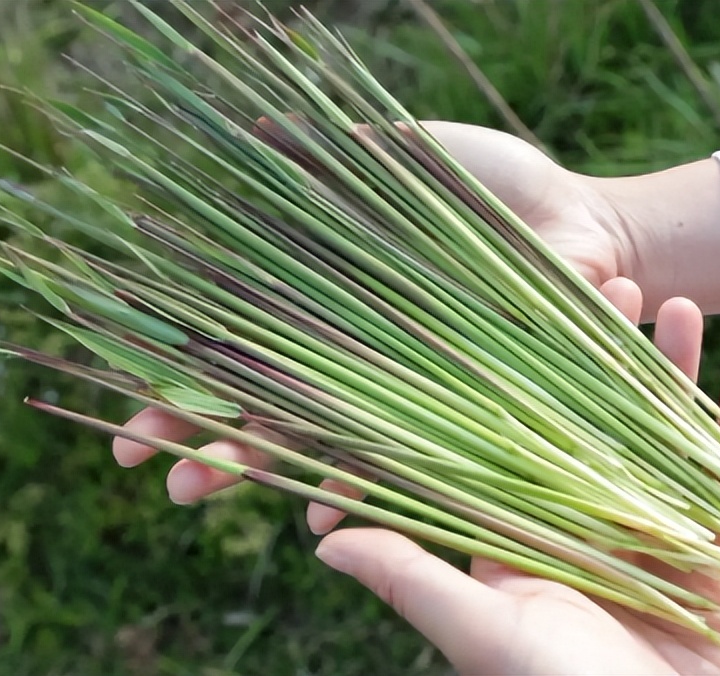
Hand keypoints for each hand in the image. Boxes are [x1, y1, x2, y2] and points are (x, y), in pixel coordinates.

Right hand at [112, 121, 633, 503]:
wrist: (591, 225)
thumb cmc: (499, 189)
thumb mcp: (411, 156)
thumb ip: (337, 157)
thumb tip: (258, 128)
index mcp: (334, 301)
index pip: (239, 350)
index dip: (181, 383)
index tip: (128, 416)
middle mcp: (359, 354)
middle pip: (266, 406)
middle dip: (207, 441)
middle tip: (159, 473)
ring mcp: (405, 388)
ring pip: (318, 441)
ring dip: (261, 469)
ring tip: (201, 490)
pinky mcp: (457, 412)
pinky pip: (403, 462)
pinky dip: (363, 485)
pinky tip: (325, 511)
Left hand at [309, 280, 719, 674]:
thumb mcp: (485, 633)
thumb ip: (414, 580)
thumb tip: (323, 542)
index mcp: (527, 539)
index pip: (520, 438)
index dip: (529, 374)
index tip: (538, 313)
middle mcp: (585, 532)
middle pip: (599, 424)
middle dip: (611, 357)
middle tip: (619, 286)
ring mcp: (651, 545)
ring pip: (664, 444)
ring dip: (675, 381)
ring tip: (684, 310)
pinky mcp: (711, 569)